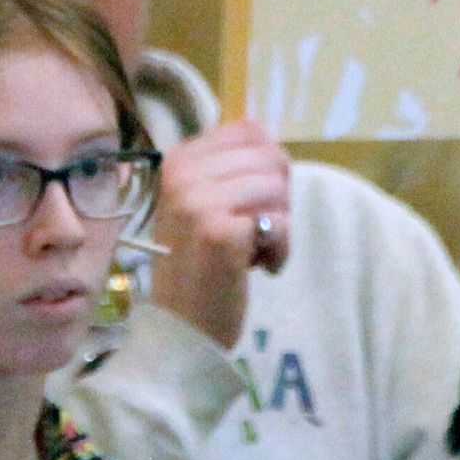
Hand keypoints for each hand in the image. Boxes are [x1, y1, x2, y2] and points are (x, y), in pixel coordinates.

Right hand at [147, 121, 291, 346]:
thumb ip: (230, 169)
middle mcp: (182, 174)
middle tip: (252, 231)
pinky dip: (280, 249)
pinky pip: (281, 223)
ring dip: (279, 225)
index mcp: (178, 160)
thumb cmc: (197, 266)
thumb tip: (271, 139)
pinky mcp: (220, 232)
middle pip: (271, 157)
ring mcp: (198, 202)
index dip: (266, 168)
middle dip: (276, 198)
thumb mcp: (201, 204)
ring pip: (278, 188)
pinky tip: (257, 268)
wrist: (179, 328)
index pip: (249, 130)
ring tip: (251, 251)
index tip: (247, 205)